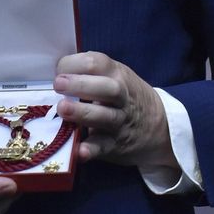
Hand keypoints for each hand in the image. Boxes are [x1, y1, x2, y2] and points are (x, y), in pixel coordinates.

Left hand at [54, 51, 176, 170]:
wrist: (158, 126)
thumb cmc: (124, 96)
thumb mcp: (115, 76)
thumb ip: (90, 72)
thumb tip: (55, 72)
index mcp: (116, 74)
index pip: (97, 63)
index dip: (74, 64)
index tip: (58, 71)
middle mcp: (121, 97)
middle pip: (107, 88)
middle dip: (81, 84)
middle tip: (58, 84)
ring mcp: (119, 121)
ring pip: (105, 117)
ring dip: (83, 113)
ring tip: (63, 109)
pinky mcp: (115, 145)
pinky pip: (103, 147)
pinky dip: (91, 149)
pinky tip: (79, 150)